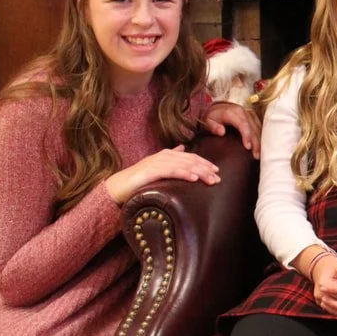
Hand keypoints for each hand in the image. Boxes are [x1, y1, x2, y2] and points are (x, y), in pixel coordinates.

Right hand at [106, 145, 220, 203]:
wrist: (117, 187)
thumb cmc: (138, 180)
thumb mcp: (157, 168)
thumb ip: (170, 159)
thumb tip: (182, 148)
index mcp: (166, 154)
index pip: (190, 157)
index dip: (204, 163)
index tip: (217, 170)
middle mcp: (163, 156)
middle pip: (190, 160)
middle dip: (206, 168)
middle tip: (218, 177)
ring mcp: (157, 162)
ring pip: (184, 165)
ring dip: (200, 172)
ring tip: (212, 179)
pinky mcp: (151, 171)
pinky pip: (171, 171)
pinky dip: (184, 173)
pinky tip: (194, 178)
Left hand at [202, 102, 261, 158]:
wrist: (217, 107)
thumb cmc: (213, 116)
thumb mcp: (208, 121)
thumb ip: (213, 127)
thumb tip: (222, 132)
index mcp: (232, 112)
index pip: (243, 124)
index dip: (246, 136)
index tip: (248, 147)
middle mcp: (243, 112)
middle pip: (253, 128)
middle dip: (255, 142)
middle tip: (256, 155)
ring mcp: (249, 113)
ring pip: (258, 127)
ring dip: (259, 141)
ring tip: (259, 153)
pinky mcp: (252, 116)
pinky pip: (259, 126)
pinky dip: (260, 136)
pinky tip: (260, 145)